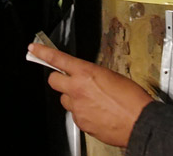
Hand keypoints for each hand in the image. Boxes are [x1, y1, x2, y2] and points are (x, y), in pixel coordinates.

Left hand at [29, 43, 152, 147]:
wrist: (139, 122)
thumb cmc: (131, 99)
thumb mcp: (111, 76)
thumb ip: (92, 75)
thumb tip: (86, 78)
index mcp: (85, 73)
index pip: (57, 58)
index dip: (42, 52)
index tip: (33, 49)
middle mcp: (77, 89)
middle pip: (54, 81)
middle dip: (59, 79)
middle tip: (70, 81)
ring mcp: (77, 108)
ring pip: (65, 100)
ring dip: (73, 98)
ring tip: (93, 100)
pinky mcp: (81, 123)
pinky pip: (75, 114)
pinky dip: (83, 112)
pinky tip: (97, 112)